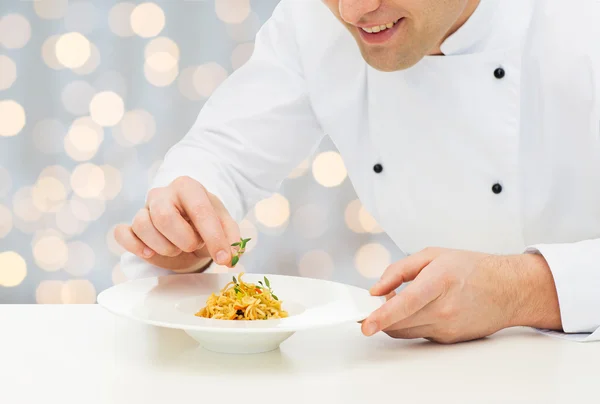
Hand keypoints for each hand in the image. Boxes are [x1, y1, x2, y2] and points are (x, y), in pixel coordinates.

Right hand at [115, 176, 240, 271]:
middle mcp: (163, 194)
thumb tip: (231, 256)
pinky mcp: (131, 226)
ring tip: (177, 248)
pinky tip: (150, 253)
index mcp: (188, 187)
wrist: (187, 226)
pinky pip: (122, 234)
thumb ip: (232, 239)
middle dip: (184, 240)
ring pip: (143, 226)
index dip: (213, 237)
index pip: (199, 210)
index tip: (224, 258)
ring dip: (165, 247)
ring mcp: (144, 209)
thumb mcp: (224, 226)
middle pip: (164, 217)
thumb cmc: (205, 224)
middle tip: (194, 245)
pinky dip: (135, 246)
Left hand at [361, 247, 561, 343]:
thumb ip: (398, 270)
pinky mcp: (448, 339)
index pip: (406, 303)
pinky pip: (418, 334)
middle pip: (399, 323)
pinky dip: (410, 323)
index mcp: (439, 282)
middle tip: (377, 300)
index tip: (366, 325)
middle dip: (380, 316)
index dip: (382, 316)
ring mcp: (447, 328)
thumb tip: (376, 289)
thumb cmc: (472, 268)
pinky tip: (421, 308)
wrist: (509, 290)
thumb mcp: (432, 255)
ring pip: (405, 331)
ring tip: (401, 300)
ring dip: (394, 320)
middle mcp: (444, 309)